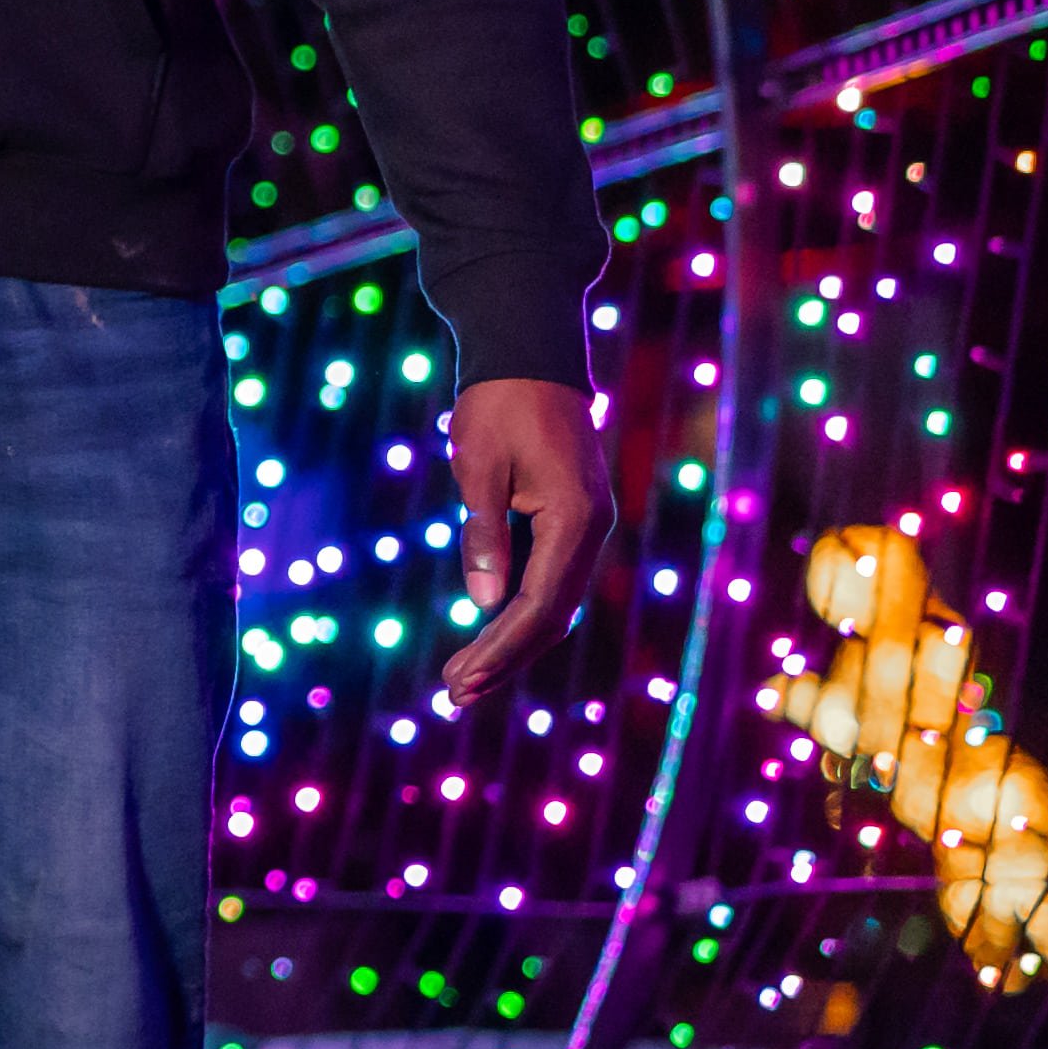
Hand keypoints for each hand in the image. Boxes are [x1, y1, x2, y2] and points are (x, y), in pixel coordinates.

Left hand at [435, 376, 616, 709]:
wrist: (530, 353)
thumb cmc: (499, 404)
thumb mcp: (480, 468)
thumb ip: (484, 535)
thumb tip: (482, 605)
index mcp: (575, 518)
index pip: (539, 604)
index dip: (499, 648)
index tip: (462, 680)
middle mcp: (593, 529)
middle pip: (553, 615)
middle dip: (504, 659)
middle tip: (454, 695)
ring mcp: (589, 525)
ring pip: (556, 603)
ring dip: (512, 643)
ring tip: (465, 679)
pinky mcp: (575, 519)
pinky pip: (553, 580)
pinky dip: (521, 612)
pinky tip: (489, 635)